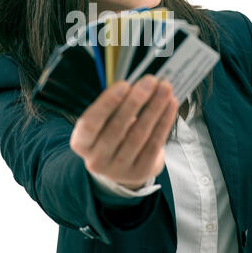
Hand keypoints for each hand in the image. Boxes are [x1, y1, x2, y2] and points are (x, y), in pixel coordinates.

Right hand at [70, 74, 177, 189]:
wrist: (124, 163)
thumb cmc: (112, 131)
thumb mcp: (105, 121)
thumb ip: (116, 104)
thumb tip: (139, 84)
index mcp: (81, 143)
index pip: (90, 123)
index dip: (106, 104)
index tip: (124, 84)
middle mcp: (96, 160)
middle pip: (117, 128)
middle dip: (136, 101)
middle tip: (150, 80)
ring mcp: (119, 170)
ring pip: (139, 135)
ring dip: (154, 108)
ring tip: (164, 88)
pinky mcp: (141, 172)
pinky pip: (154, 144)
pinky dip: (164, 121)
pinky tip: (171, 104)